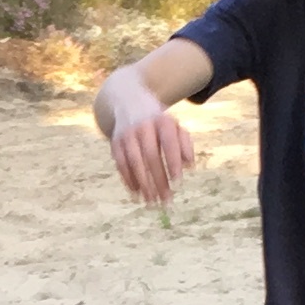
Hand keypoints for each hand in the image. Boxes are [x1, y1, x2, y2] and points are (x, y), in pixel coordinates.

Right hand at [98, 74, 196, 205]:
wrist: (128, 102)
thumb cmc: (158, 122)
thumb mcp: (174, 126)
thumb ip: (185, 143)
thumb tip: (189, 166)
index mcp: (162, 121)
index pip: (168, 143)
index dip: (173, 162)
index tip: (178, 182)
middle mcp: (143, 126)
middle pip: (151, 156)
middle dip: (158, 180)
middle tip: (166, 200)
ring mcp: (127, 134)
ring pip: (134, 162)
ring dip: (143, 184)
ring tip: (151, 201)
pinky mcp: (115, 143)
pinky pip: (121, 164)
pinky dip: (128, 180)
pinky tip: (137, 193)